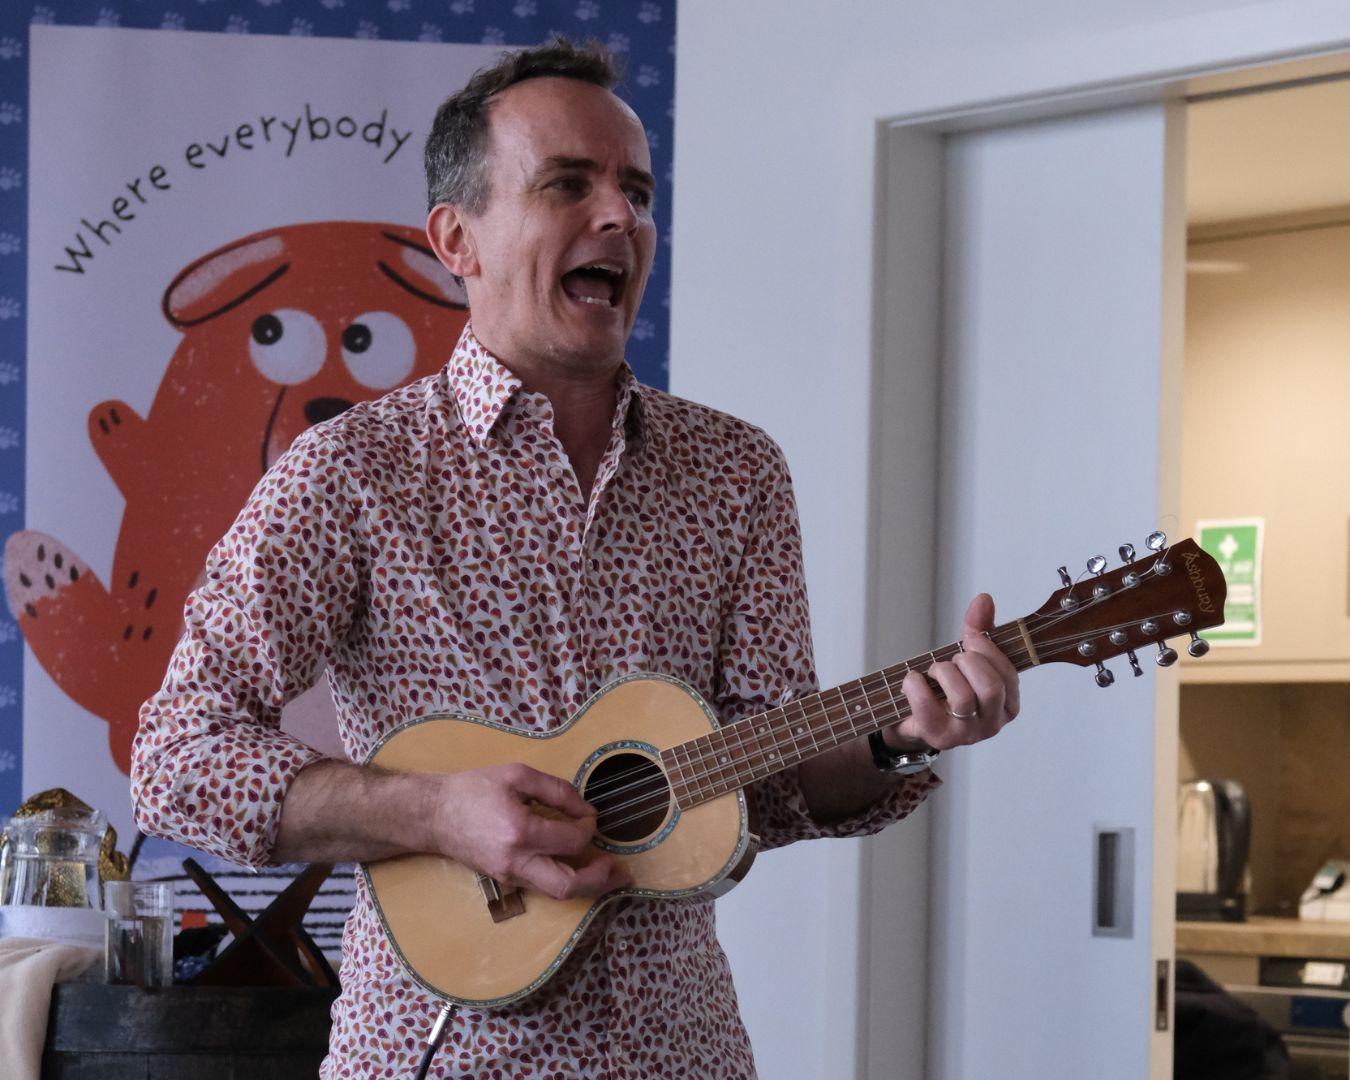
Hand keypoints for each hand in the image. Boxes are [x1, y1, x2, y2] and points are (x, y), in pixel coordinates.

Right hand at [430, 764, 630, 900]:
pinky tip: (581, 871)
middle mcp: (516, 861)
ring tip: (611, 877)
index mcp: (519, 831)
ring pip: (556, 892)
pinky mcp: (506, 879)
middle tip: (622, 870)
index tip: (590, 816)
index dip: (589, 828)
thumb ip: (557, 790)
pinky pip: (542, 886)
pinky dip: (567, 881)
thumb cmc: (474, 789)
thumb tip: (586, 810)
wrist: (433, 815)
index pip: (571, 840)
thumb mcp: (518, 775)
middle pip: (567, 885)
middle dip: (600, 880)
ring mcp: (509, 875)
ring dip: (589, 887)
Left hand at [886, 593, 1019, 751]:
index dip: (986, 648)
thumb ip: (978, 627)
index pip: (1008, 673)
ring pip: (962, 697)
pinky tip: (913, 679)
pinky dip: (915, 685)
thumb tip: (984, 599)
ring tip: (934, 670)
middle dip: (967, 662)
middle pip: (990, 687)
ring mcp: (967, 734)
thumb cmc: (947, 686)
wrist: (914, 717)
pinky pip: (927, 707)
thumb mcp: (967, 656)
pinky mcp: (938, 737)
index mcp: (1008, 703)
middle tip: (953, 658)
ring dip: (942, 672)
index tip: (970, 639)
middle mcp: (993, 723)